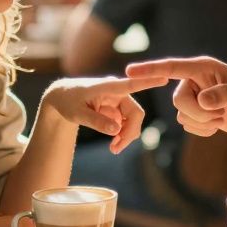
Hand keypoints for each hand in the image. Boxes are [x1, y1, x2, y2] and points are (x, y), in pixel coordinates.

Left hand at [42, 75, 167, 153]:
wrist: (62, 98)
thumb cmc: (68, 102)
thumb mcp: (77, 114)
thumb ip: (96, 121)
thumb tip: (117, 130)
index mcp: (108, 87)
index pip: (131, 84)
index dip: (148, 82)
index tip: (164, 77)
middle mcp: (117, 92)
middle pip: (135, 113)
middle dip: (129, 132)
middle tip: (116, 149)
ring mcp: (119, 100)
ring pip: (133, 120)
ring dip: (126, 136)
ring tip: (113, 148)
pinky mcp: (118, 108)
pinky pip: (127, 123)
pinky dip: (122, 134)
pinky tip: (113, 141)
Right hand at [125, 56, 226, 137]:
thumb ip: (226, 95)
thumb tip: (204, 101)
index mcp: (205, 67)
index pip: (172, 67)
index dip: (150, 69)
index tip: (129, 71)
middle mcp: (196, 79)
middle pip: (177, 100)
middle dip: (197, 114)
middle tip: (220, 115)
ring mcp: (195, 96)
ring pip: (181, 115)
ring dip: (202, 123)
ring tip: (223, 117)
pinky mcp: (197, 112)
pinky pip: (186, 125)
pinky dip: (202, 130)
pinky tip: (218, 125)